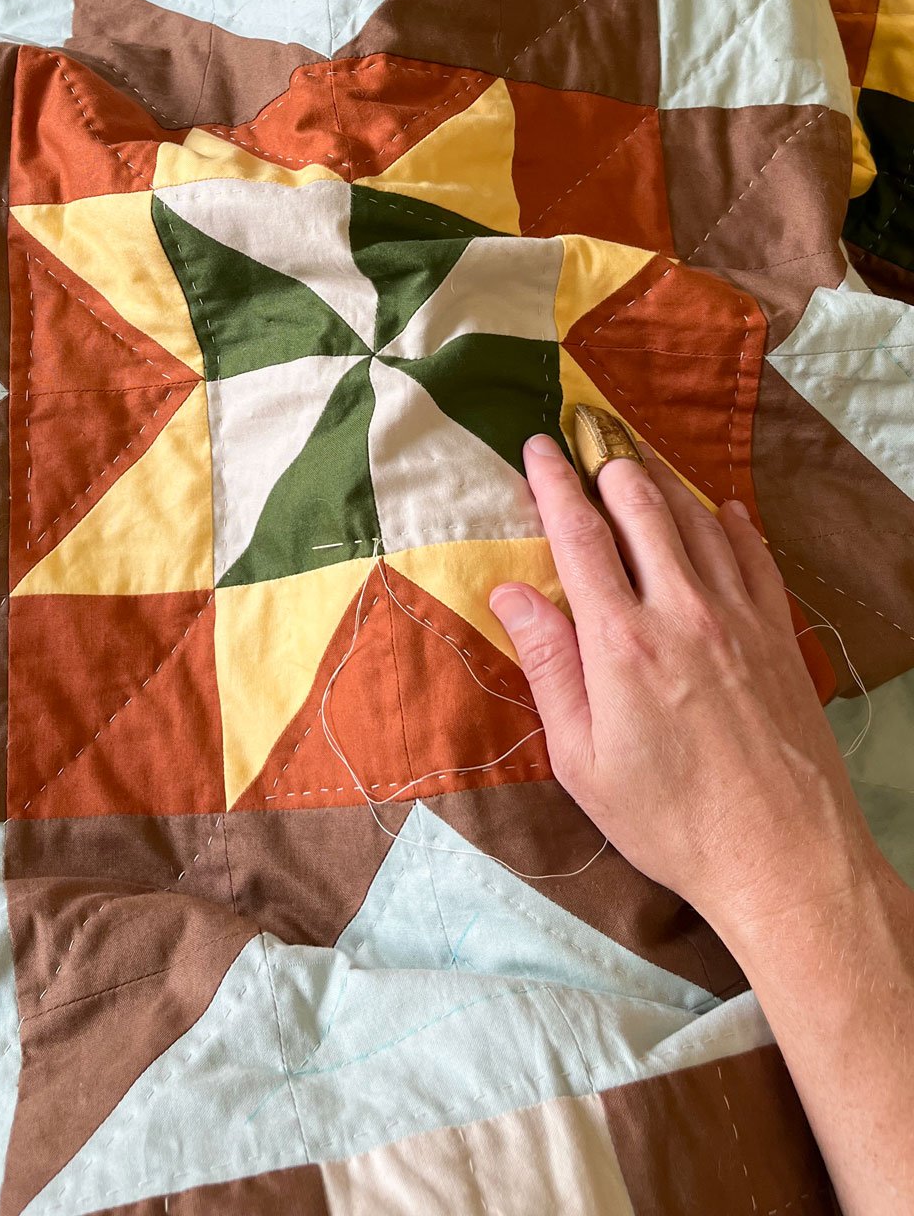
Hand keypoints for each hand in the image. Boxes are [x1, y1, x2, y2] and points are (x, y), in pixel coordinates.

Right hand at [489, 434, 875, 941]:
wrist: (784, 856)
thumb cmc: (670, 820)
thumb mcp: (581, 759)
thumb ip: (548, 666)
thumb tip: (511, 593)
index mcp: (622, 642)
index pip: (580, 535)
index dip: (554, 483)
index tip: (538, 446)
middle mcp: (683, 611)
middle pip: (642, 506)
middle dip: (608, 462)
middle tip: (587, 438)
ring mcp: (740, 617)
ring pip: (698, 519)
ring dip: (662, 483)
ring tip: (636, 464)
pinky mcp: (779, 634)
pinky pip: (754, 554)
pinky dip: (731, 521)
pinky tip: (721, 510)